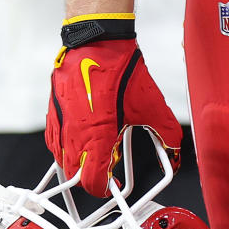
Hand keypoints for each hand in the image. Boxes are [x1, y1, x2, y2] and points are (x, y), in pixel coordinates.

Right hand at [46, 37, 181, 196]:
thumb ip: (166, 132)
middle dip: (91, 177)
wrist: (98, 39)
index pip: (92, 182)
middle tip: (108, 165)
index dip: (105, 188)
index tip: (115, 183)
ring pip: (62, 159)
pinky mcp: (52, 110)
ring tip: (95, 148)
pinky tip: (79, 136)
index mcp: (97, 137)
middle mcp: (73, 134)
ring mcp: (59, 122)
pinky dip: (64, 146)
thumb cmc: (121, 69)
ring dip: (77, 162)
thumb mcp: (151, 103)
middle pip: (75, 175)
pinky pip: (53, 140)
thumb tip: (176, 151)